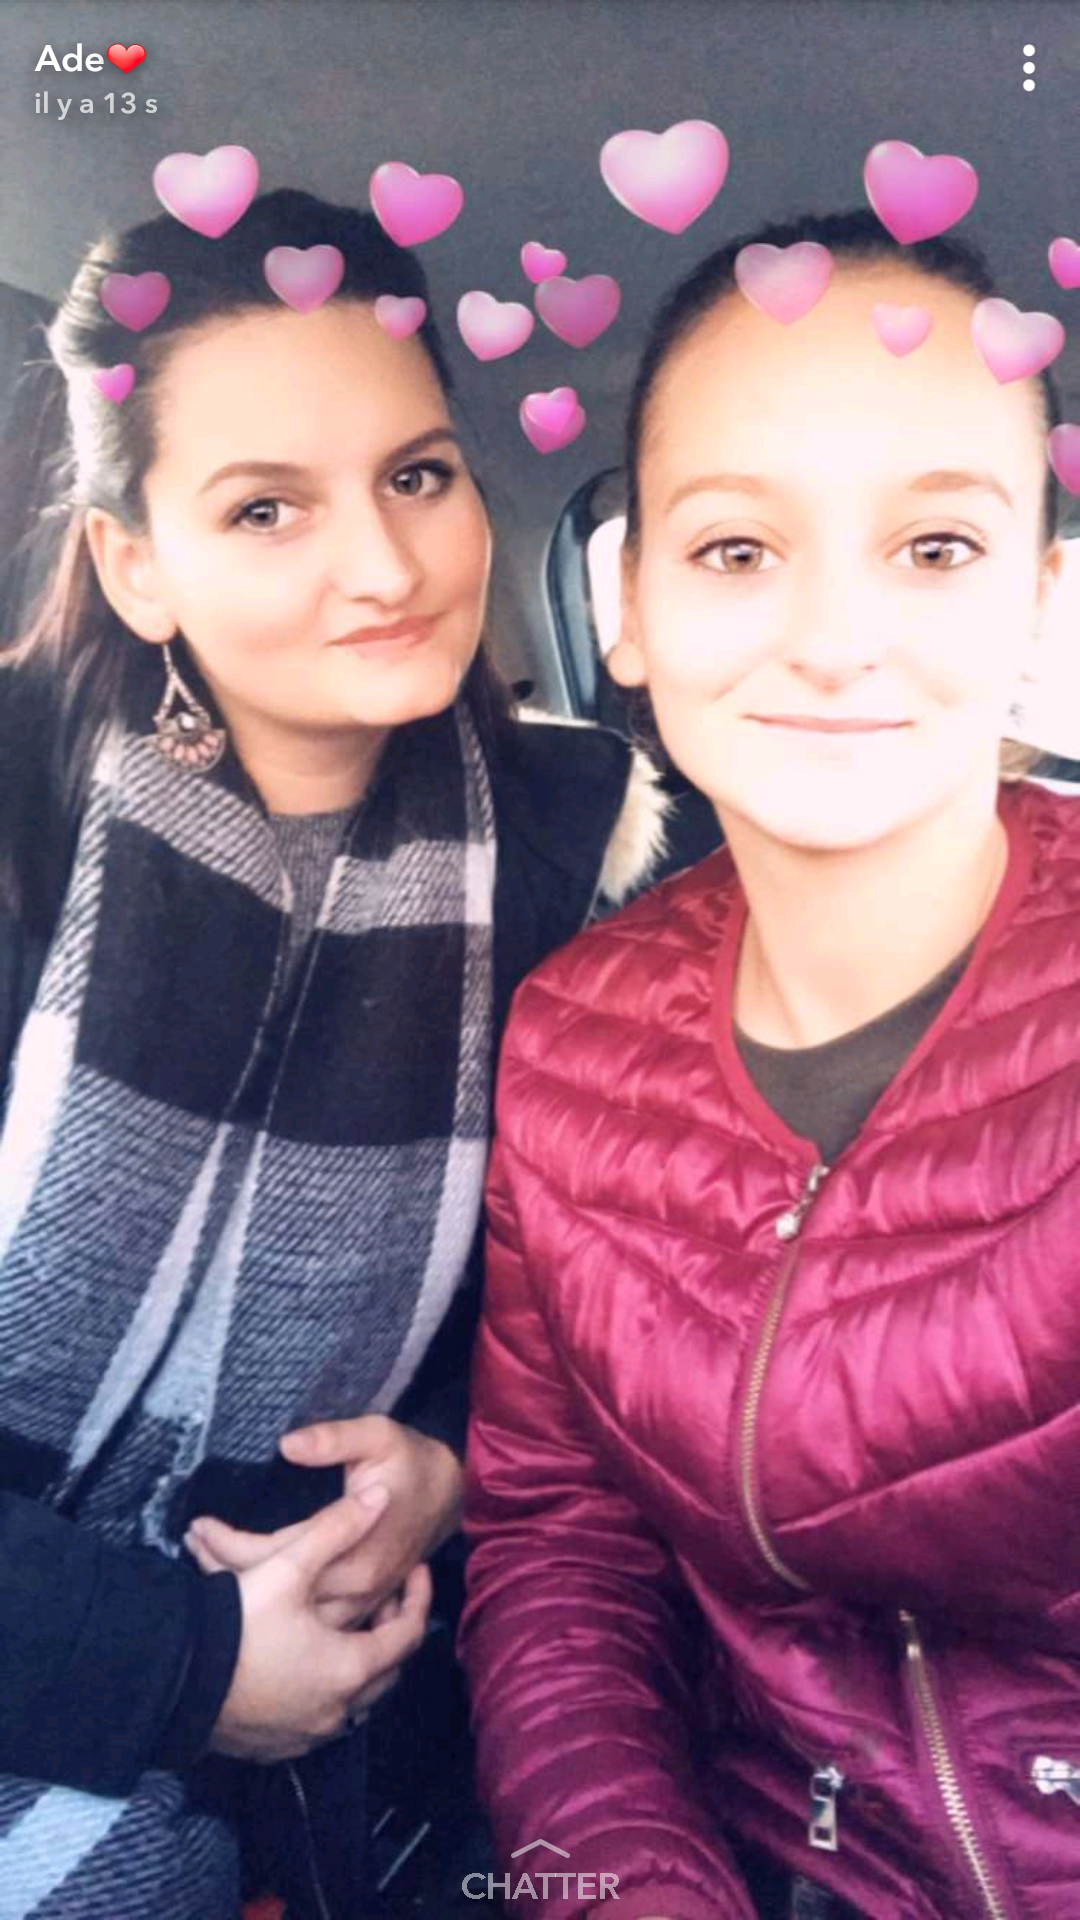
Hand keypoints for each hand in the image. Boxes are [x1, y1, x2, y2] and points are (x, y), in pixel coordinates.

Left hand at [186, 1414, 461, 1628]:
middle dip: (224, 1568)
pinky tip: (241, 1583)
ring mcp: (356, 1602)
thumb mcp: (378, 1435)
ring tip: (201, 1563)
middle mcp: (352, 1586)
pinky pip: (304, 1612)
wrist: (453, 1494)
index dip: (231, 1543)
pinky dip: (270, 1597)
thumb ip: (334, 1439)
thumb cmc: (410, 1460)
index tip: (197, 1524)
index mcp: (354, 1549)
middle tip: (187, 1543)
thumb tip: (288, 1444)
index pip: (278, 1555)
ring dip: (243, 1586)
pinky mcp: (358, 1604)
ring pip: (287, 1609)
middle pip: (275, 1591)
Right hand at [209, 1493, 431, 1764]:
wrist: (174, 1684)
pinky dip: (325, 1687)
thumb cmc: (238, 1627)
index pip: (409, 1633)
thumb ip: (338, 1527)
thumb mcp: (289, 1567)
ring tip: (347, 1623)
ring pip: (353, 1696)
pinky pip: (318, 1717)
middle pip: (386, 1669)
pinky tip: (306, 1661)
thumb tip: (381, 1495)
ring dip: (358, 1660)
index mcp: (350, 1668)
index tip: (417, 1570)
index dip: (418, 1596)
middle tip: (385, 1596)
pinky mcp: (276, 1746)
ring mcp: (306, 1734)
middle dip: (391, 1630)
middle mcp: (337, 1711)